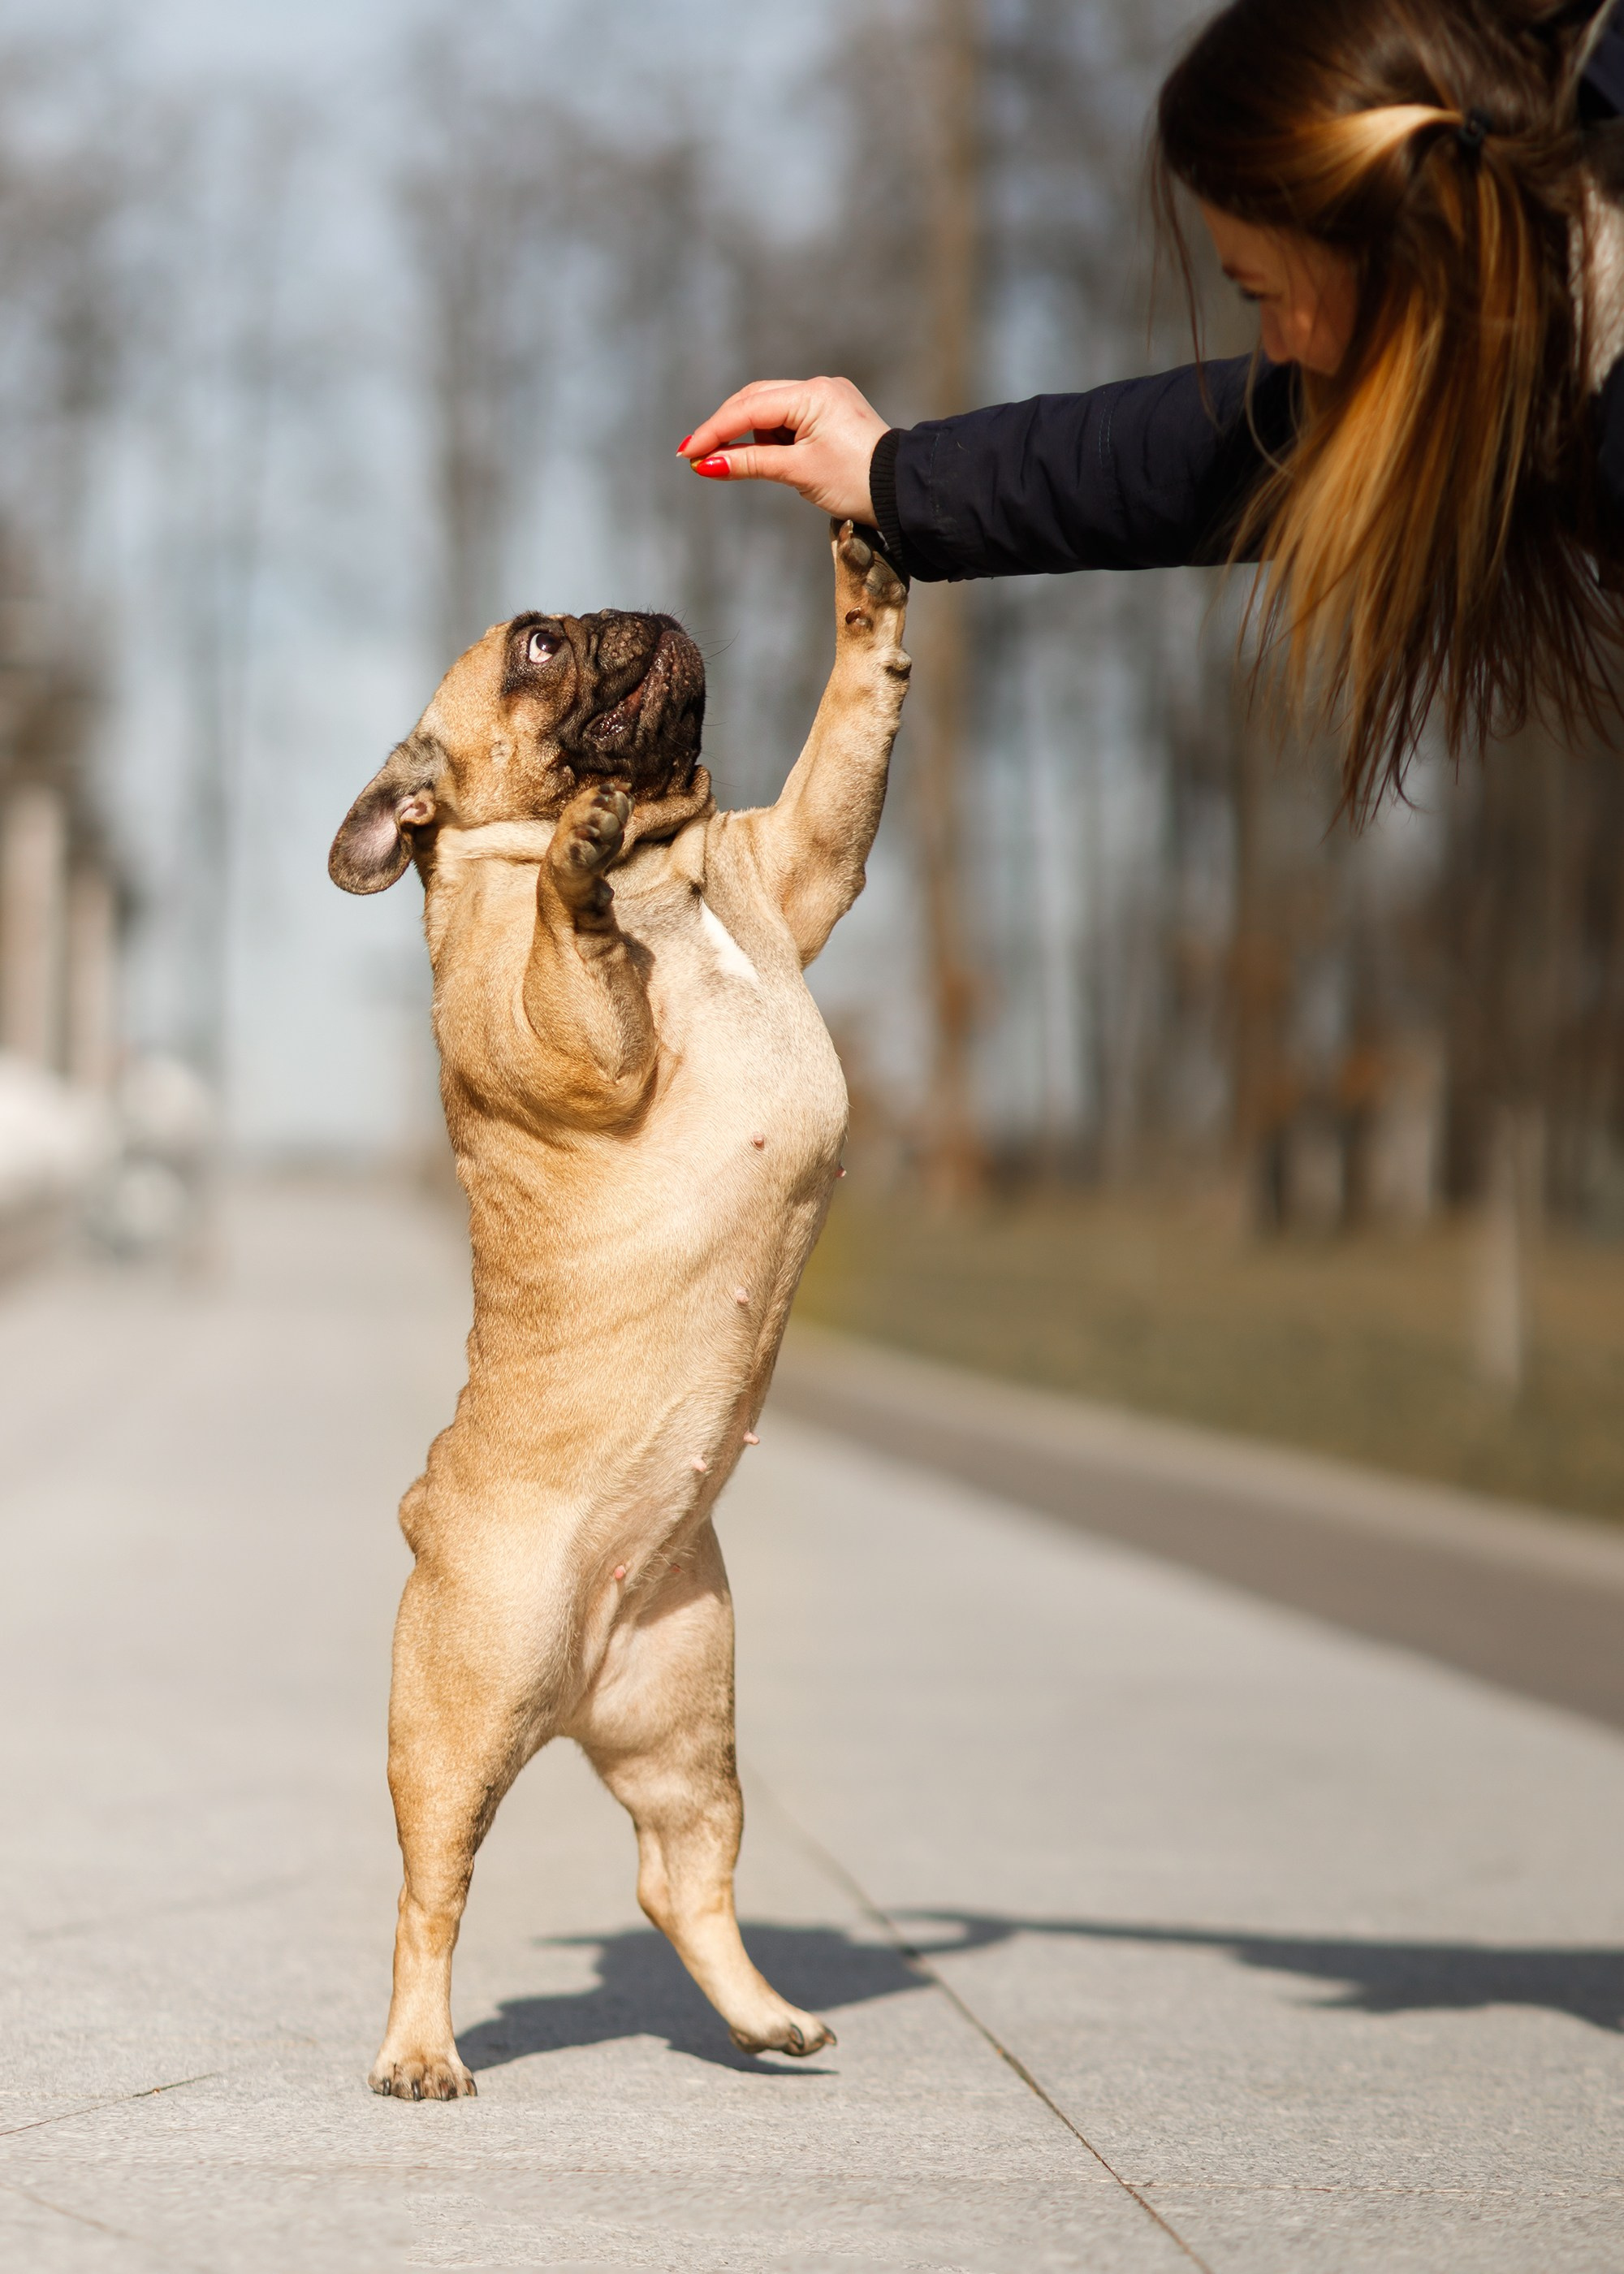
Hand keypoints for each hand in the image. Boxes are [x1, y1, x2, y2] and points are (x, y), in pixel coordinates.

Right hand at [678, 377, 888, 522]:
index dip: (714, 431)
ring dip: (754, 436)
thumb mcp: (797, 472)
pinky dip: (774, 438)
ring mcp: (827, 397)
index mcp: (812, 395)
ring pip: (771, 410)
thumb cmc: (856, 482)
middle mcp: (819, 387)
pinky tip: (777, 459)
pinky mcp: (832, 412)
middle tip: (697, 457)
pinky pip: (791, 418)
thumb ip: (750, 463)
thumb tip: (708, 465)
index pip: (748, 409)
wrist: (903, 491)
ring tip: (758, 467)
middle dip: (725, 429)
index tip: (687, 453)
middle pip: (755, 400)